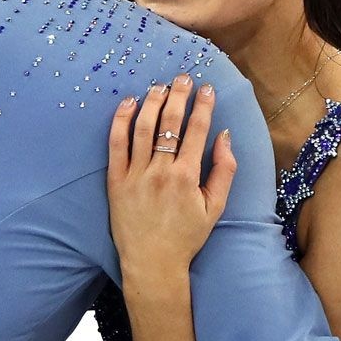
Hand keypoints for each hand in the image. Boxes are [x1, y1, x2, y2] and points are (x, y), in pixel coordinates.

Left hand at [108, 73, 235, 282]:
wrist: (152, 262)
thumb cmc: (186, 236)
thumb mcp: (215, 207)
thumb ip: (223, 170)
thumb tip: (224, 137)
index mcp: (186, 177)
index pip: (197, 131)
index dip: (203, 106)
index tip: (207, 88)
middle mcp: (160, 171)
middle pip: (169, 123)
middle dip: (178, 96)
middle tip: (183, 78)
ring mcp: (135, 175)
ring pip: (142, 128)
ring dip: (151, 102)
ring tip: (159, 87)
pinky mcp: (115, 180)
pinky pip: (116, 144)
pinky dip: (121, 121)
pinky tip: (128, 104)